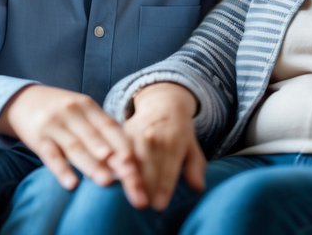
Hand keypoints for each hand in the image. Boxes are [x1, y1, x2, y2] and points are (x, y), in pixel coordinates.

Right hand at [0, 85, 135, 191]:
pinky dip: (62, 170)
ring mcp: (54, 125)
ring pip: (75, 147)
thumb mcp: (82, 112)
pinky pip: (51, 156)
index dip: (124, 144)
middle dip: (114, 159)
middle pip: (96, 138)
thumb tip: (129, 155)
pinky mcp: (38, 138)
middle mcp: (72, 112)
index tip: (137, 162)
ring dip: (92, 165)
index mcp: (88, 106)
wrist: (23, 99)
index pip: (110, 126)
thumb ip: (101, 129)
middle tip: (129, 175)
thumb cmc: (62, 112)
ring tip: (106, 182)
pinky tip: (72, 184)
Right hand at [117, 83, 205, 210]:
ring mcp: (137, 133)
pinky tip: (113, 181)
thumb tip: (198, 188)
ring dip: (128, 177)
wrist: (162, 104)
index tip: (159, 206)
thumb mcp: (192, 147)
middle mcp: (155, 136)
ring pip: (130, 158)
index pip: (168, 167)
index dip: (163, 187)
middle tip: (141, 206)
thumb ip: (195, 168)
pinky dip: (115, 165)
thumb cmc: (179, 134)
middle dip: (144, 185)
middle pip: (148, 164)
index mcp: (175, 140)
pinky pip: (118, 150)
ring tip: (126, 196)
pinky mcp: (122, 132)